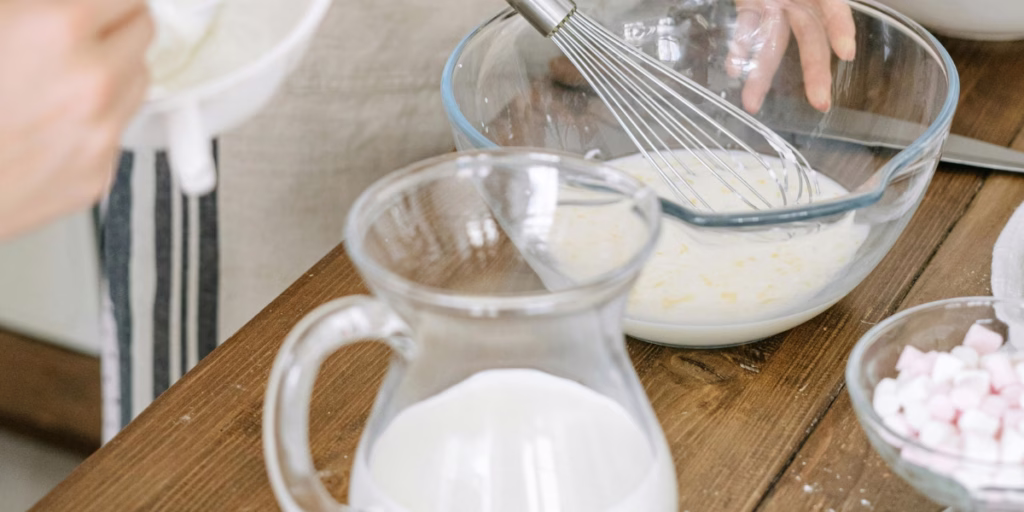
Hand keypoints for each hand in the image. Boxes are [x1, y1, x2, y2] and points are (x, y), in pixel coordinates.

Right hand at [0, 0, 152, 238]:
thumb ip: (32, 8)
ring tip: (63, 75)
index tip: (101, 3)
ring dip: (114, 69)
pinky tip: (51, 119)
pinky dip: (96, 118)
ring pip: (138, 80)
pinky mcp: (97, 175)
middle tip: (85, 28)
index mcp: (60, 28)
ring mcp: (100, 133)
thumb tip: (55, 8)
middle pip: (142, 33)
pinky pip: (116, 130)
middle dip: (116, 25)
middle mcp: (93, 82)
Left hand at [726, 0, 855, 113]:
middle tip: (820, 104)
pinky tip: (734, 70)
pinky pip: (746, 29)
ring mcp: (774, 6)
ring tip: (751, 104)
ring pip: (772, 44)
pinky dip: (739, 50)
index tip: (846, 53)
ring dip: (761, 74)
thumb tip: (830, 13)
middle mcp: (800, 2)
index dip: (840, 28)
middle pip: (810, 40)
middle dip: (815, 72)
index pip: (833, 10)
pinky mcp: (749, 5)